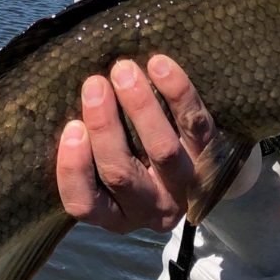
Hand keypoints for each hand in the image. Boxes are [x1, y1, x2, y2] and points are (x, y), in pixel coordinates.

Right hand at [56, 54, 215, 233]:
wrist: (208, 170)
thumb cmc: (139, 161)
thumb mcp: (110, 170)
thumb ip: (91, 148)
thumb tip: (66, 102)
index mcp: (116, 214)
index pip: (84, 204)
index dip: (74, 169)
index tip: (71, 127)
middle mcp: (151, 208)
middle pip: (121, 173)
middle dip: (104, 126)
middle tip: (93, 85)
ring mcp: (186, 185)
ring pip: (162, 150)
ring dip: (140, 107)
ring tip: (123, 71)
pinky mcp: (213, 157)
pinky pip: (195, 124)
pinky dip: (177, 93)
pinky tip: (159, 65)